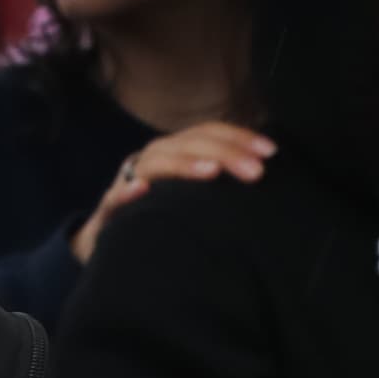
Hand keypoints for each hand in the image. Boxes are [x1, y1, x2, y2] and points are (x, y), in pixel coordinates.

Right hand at [73, 119, 273, 262]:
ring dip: (184, 165)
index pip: (208, 133)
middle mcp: (152, 158)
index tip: (271, 151)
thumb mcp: (194, 194)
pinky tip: (143, 190)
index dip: (239, 137)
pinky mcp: (109, 209)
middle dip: (225, 154)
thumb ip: (220, 181)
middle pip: (188, 144)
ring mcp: (129, 181)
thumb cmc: (161, 216)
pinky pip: (115, 198)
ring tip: (211, 172)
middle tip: (255, 172)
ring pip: (156, 164)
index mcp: (175, 151)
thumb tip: (266, 174)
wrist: (108, 244)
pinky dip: (128, 192)